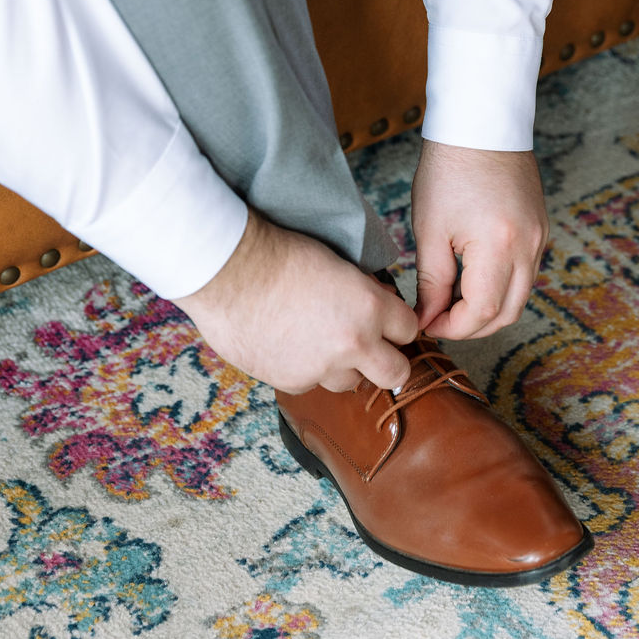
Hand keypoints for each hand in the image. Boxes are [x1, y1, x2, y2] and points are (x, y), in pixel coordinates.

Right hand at [172, 211, 417, 393]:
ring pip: (351, 382)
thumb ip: (366, 293)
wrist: (228, 271)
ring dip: (344, 368)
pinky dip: (306, 370)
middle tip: (375, 352)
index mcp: (371, 308)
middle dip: (390, 363)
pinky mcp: (293, 382)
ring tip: (320, 343)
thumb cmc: (279, 255)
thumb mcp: (338, 263)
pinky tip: (288, 346)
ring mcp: (322, 368)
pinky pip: (312, 384)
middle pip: (396, 374)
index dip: (399, 327)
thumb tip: (382, 304)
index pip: (410, 330)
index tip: (389, 326)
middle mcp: (354, 344)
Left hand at [411, 139, 548, 339]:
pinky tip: (473, 280)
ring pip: (519, 297)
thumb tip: (427, 317)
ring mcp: (539, 238)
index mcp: (498, 246)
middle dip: (471, 327)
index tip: (426, 323)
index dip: (452, 328)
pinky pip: (525, 274)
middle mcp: (528, 247)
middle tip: (439, 321)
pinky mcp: (541, 230)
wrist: (481, 124)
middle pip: (506, 313)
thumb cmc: (449, 168)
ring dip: (488, 310)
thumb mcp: (431, 229)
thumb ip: (431, 281)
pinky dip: (501, 287)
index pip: (481, 312)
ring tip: (452, 302)